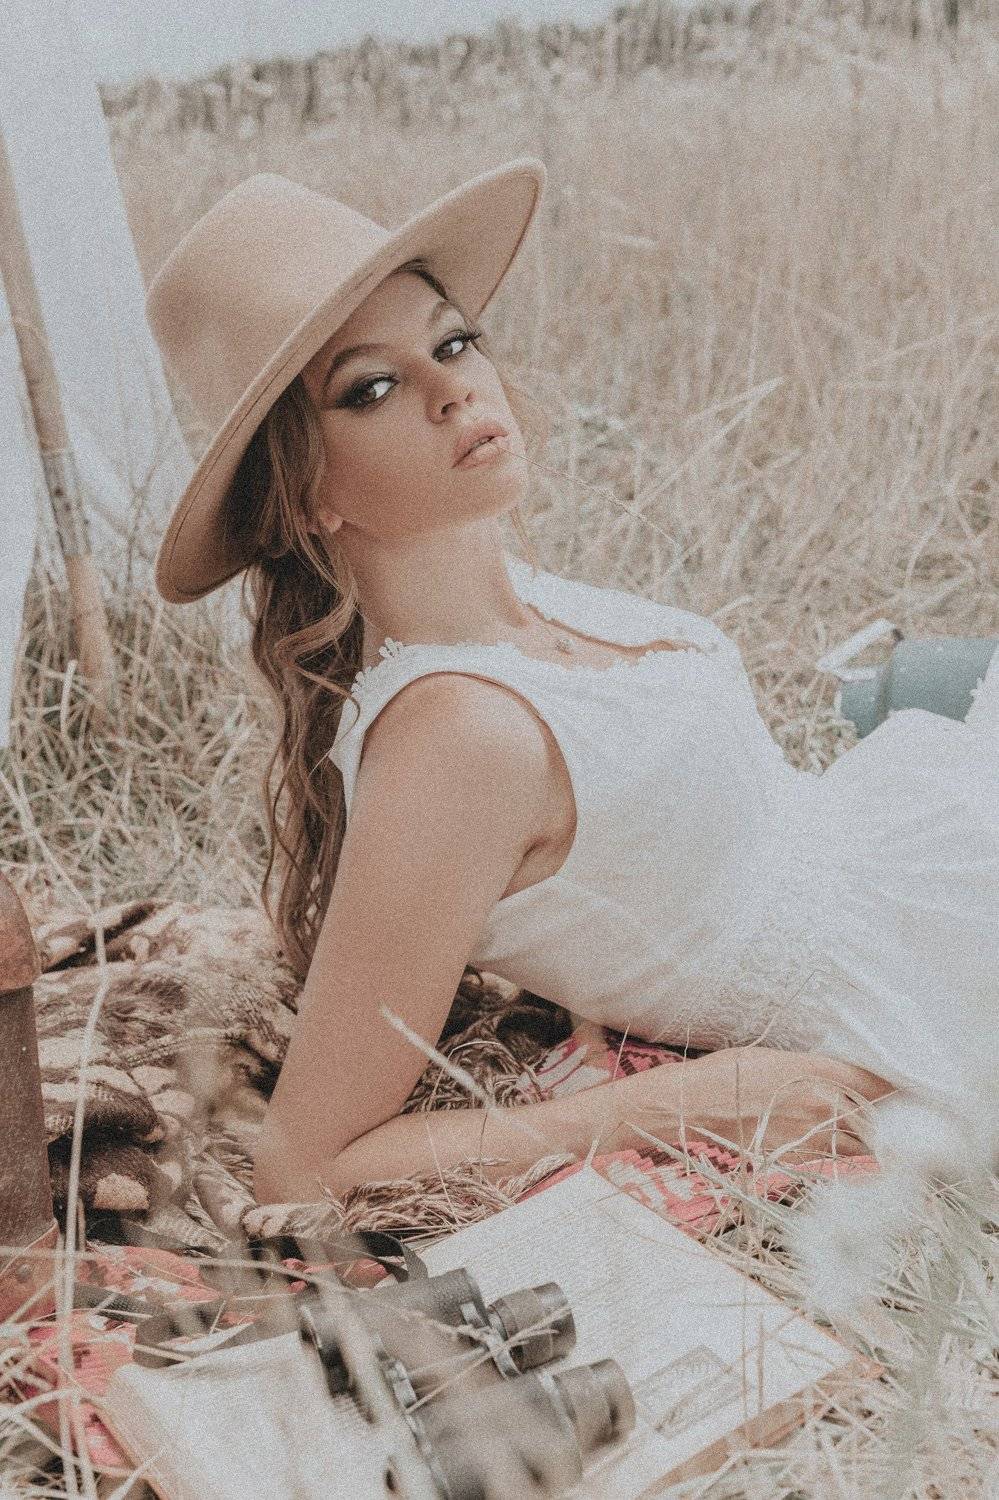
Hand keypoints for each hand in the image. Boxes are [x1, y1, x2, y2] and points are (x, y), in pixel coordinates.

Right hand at [622, 1045, 893, 1164]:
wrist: (690, 1107)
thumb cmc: (726, 1073)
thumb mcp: (773, 1057)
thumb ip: (814, 1069)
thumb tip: (842, 1077)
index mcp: (819, 1073)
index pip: (878, 1084)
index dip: (898, 1089)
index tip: (907, 1091)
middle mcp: (822, 1107)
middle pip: (877, 1119)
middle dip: (890, 1120)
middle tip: (899, 1120)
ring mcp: (810, 1138)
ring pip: (861, 1146)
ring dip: (871, 1143)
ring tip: (877, 1140)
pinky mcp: (796, 1160)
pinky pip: (835, 1163)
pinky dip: (846, 1160)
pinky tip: (845, 1155)